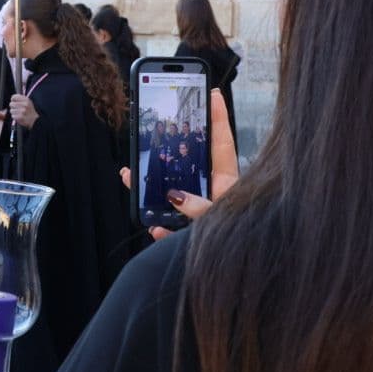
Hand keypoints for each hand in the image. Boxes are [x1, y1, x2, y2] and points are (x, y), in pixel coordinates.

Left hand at [8, 94, 38, 129]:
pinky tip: (19, 117)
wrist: (34, 120)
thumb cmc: (29, 110)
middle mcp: (25, 105)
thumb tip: (12, 98)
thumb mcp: (27, 102)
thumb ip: (20, 98)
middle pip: (11, 104)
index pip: (14, 97)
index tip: (14, 101)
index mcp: (26, 100)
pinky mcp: (21, 117)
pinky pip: (13, 116)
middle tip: (16, 108)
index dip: (13, 100)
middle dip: (13, 107)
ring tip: (18, 113)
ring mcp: (23, 111)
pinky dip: (15, 117)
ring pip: (11, 110)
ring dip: (14, 112)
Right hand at [119, 89, 239, 240]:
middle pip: (187, 164)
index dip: (218, 119)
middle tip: (154, 129)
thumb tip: (176, 196)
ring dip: (149, 189)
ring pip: (169, 194)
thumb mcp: (222, 220)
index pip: (222, 144)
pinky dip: (160, 229)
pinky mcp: (187, 233)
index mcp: (228, 184)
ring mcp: (197, 211)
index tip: (213, 94)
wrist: (242, 277)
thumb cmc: (242, 242)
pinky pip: (168, 227)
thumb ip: (201, 208)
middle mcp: (213, 193)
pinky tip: (156, 230)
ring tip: (130, 176)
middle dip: (166, 149)